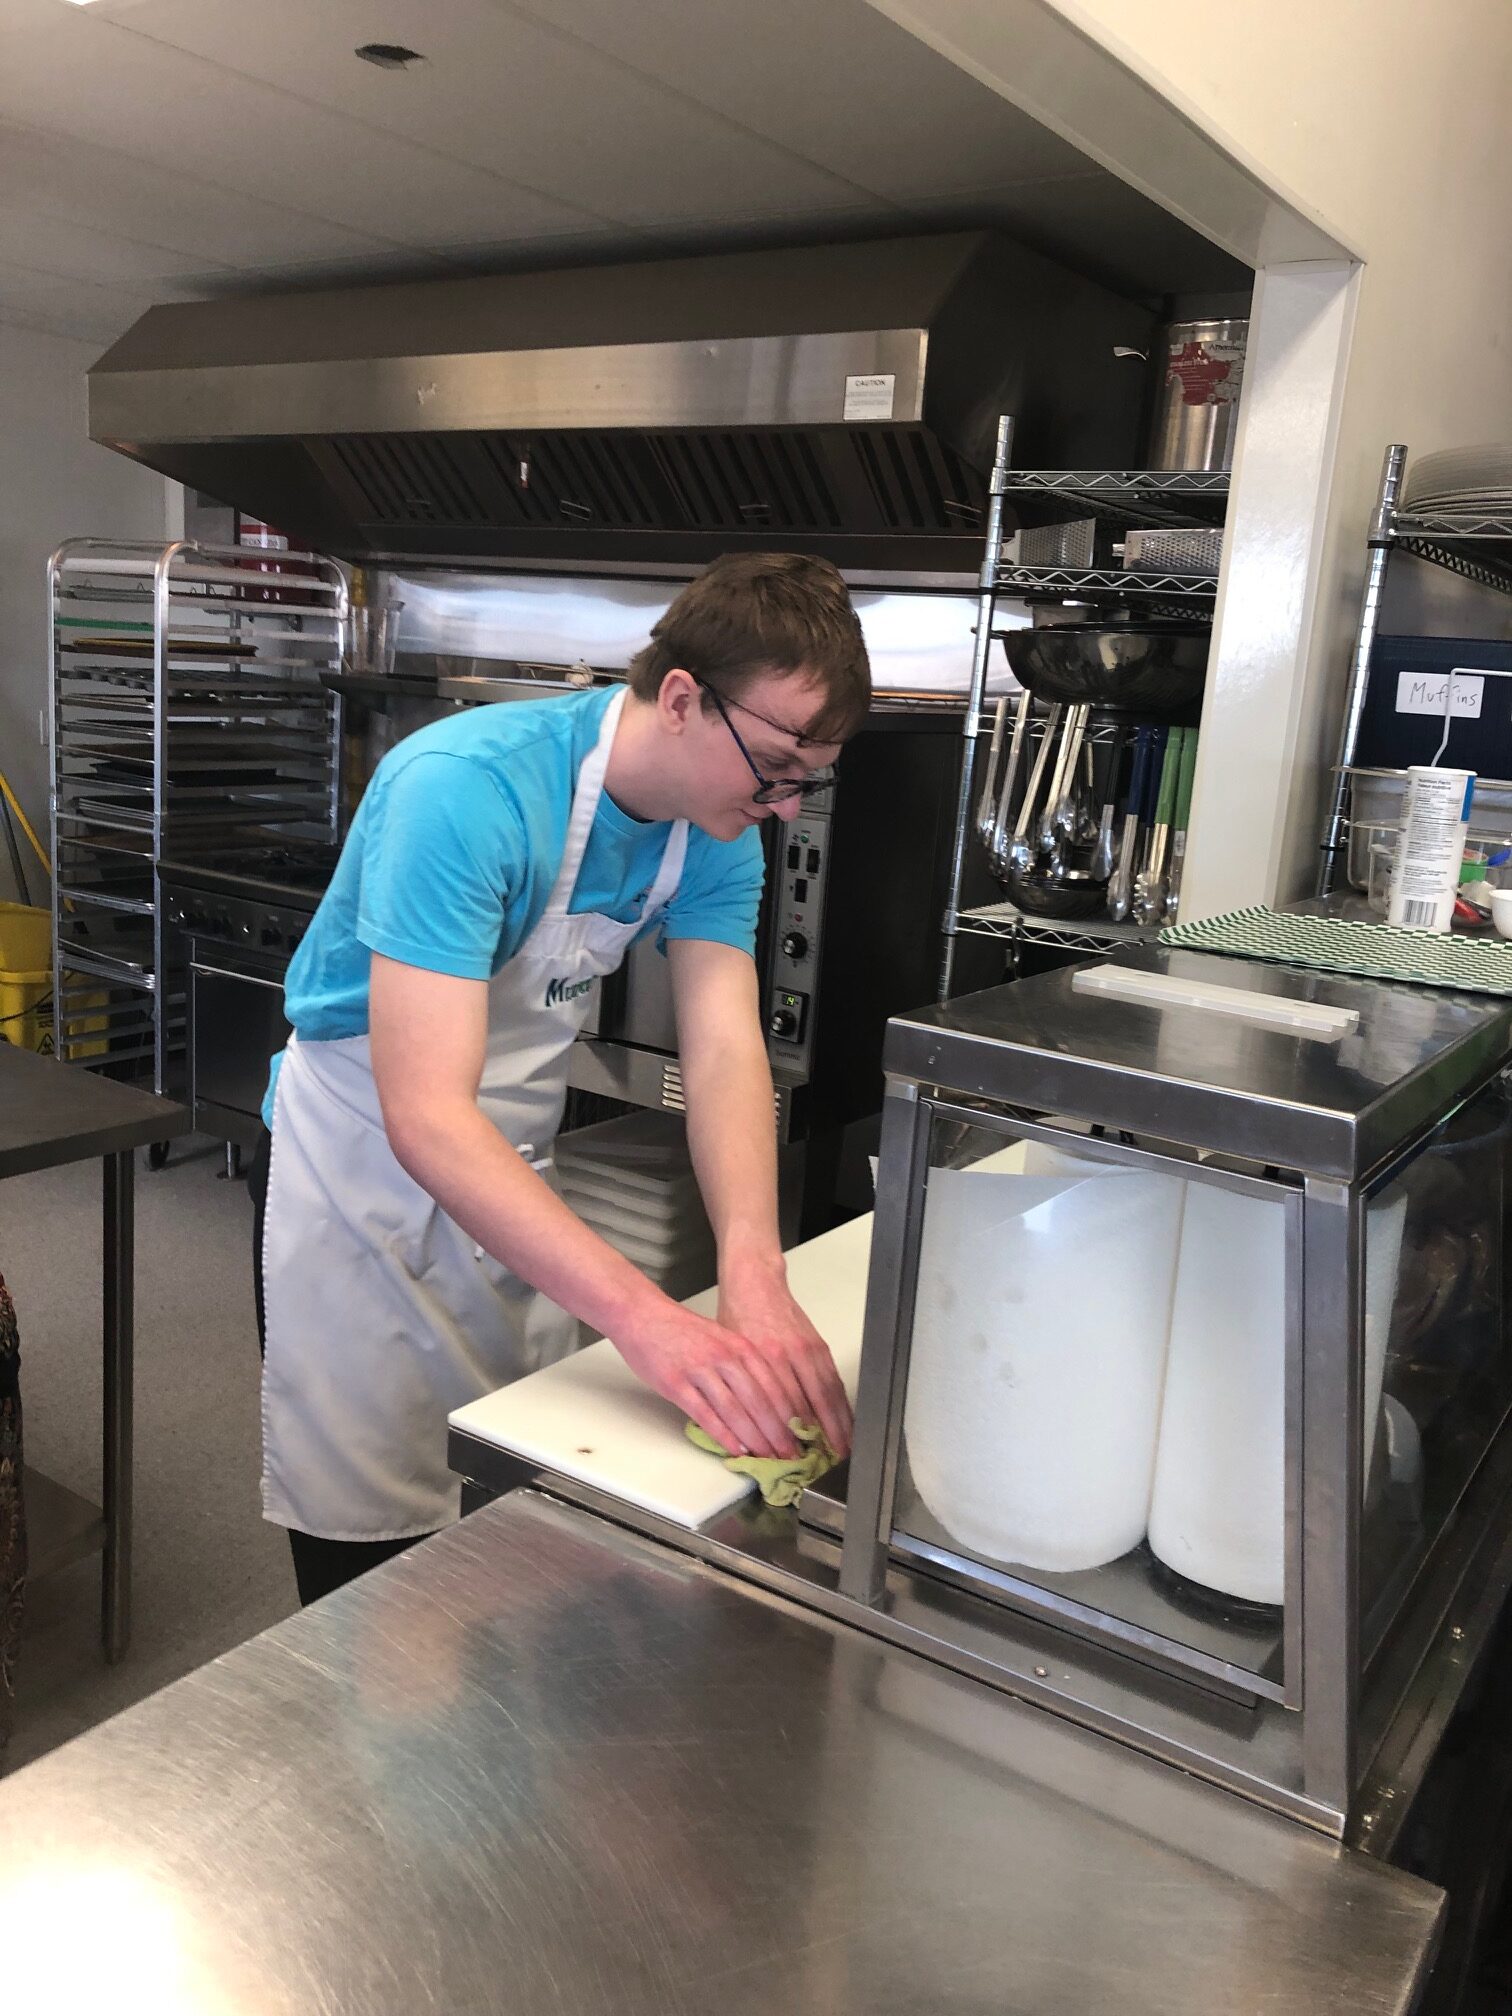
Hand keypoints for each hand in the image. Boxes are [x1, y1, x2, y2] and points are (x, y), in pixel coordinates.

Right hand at [612, 1298, 812, 1458]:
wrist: (642, 1314)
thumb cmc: (681, 1329)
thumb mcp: (722, 1338)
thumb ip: (743, 1365)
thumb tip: (765, 1401)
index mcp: (740, 1346)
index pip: (775, 1385)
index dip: (791, 1415)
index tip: (803, 1435)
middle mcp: (725, 1357)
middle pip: (760, 1401)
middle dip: (779, 1433)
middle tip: (792, 1455)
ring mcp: (700, 1370)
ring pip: (736, 1411)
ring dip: (755, 1438)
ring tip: (769, 1457)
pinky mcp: (676, 1384)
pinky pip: (705, 1415)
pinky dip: (723, 1435)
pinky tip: (736, 1449)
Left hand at [716, 1256, 852, 1458]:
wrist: (754, 1283)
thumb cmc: (737, 1318)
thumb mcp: (733, 1354)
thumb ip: (744, 1387)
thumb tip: (748, 1425)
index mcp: (766, 1358)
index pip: (782, 1406)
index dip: (791, 1436)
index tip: (796, 1459)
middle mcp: (790, 1355)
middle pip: (810, 1404)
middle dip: (821, 1437)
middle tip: (829, 1463)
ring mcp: (808, 1349)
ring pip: (827, 1393)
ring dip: (838, 1424)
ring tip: (845, 1449)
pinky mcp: (819, 1346)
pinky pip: (833, 1379)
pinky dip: (841, 1403)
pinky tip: (845, 1420)